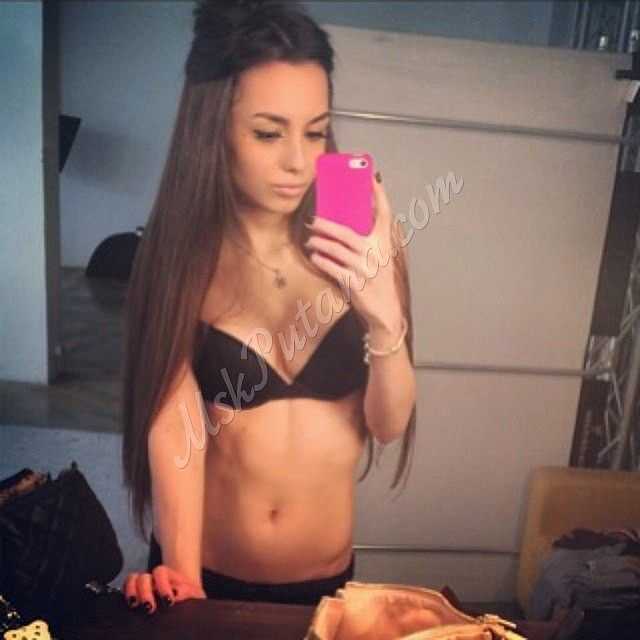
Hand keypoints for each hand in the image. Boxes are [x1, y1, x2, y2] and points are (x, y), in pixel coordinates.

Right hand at [122, 565, 205, 614]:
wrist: (187, 604)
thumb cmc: (191, 598)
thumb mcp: (194, 594)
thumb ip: (187, 591)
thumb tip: (175, 594)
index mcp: (169, 576)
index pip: (161, 572)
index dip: (162, 585)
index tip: (169, 601)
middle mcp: (154, 579)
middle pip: (144, 576)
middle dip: (145, 592)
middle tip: (150, 607)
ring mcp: (143, 586)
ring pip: (132, 579)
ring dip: (131, 591)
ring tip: (134, 605)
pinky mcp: (135, 595)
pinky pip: (125, 588)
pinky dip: (124, 594)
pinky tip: (128, 605)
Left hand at [305, 173, 403, 332]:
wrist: (385, 308)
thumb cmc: (378, 279)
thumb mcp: (380, 256)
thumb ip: (371, 239)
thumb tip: (350, 219)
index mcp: (384, 243)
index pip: (385, 214)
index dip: (379, 196)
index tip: (372, 179)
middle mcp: (376, 254)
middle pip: (347, 233)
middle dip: (327, 225)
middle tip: (313, 220)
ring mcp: (365, 269)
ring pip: (337, 250)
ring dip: (320, 243)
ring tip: (311, 240)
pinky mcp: (355, 283)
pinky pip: (333, 268)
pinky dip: (322, 261)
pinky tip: (315, 256)